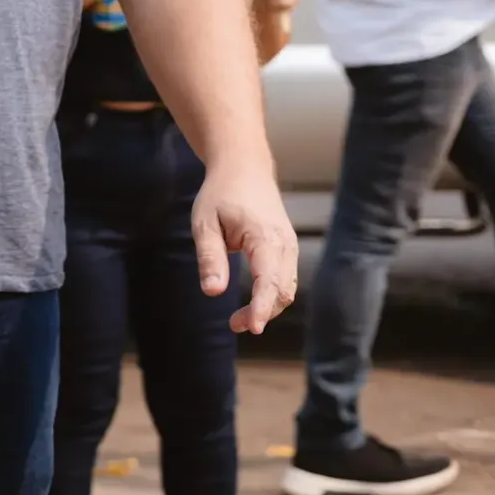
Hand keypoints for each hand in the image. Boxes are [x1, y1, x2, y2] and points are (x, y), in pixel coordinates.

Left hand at [190, 158, 297, 333]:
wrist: (244, 167)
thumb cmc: (221, 194)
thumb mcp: (204, 223)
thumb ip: (210, 257)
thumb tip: (212, 292)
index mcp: (265, 236)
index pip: (268, 280)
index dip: (260, 307)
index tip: (251, 327)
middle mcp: (285, 243)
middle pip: (282, 290)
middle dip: (262, 312)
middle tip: (234, 325)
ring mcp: (290, 246)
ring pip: (287, 288)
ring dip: (267, 307)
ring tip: (237, 320)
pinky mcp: (287, 248)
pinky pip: (285, 279)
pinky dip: (271, 295)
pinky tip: (251, 305)